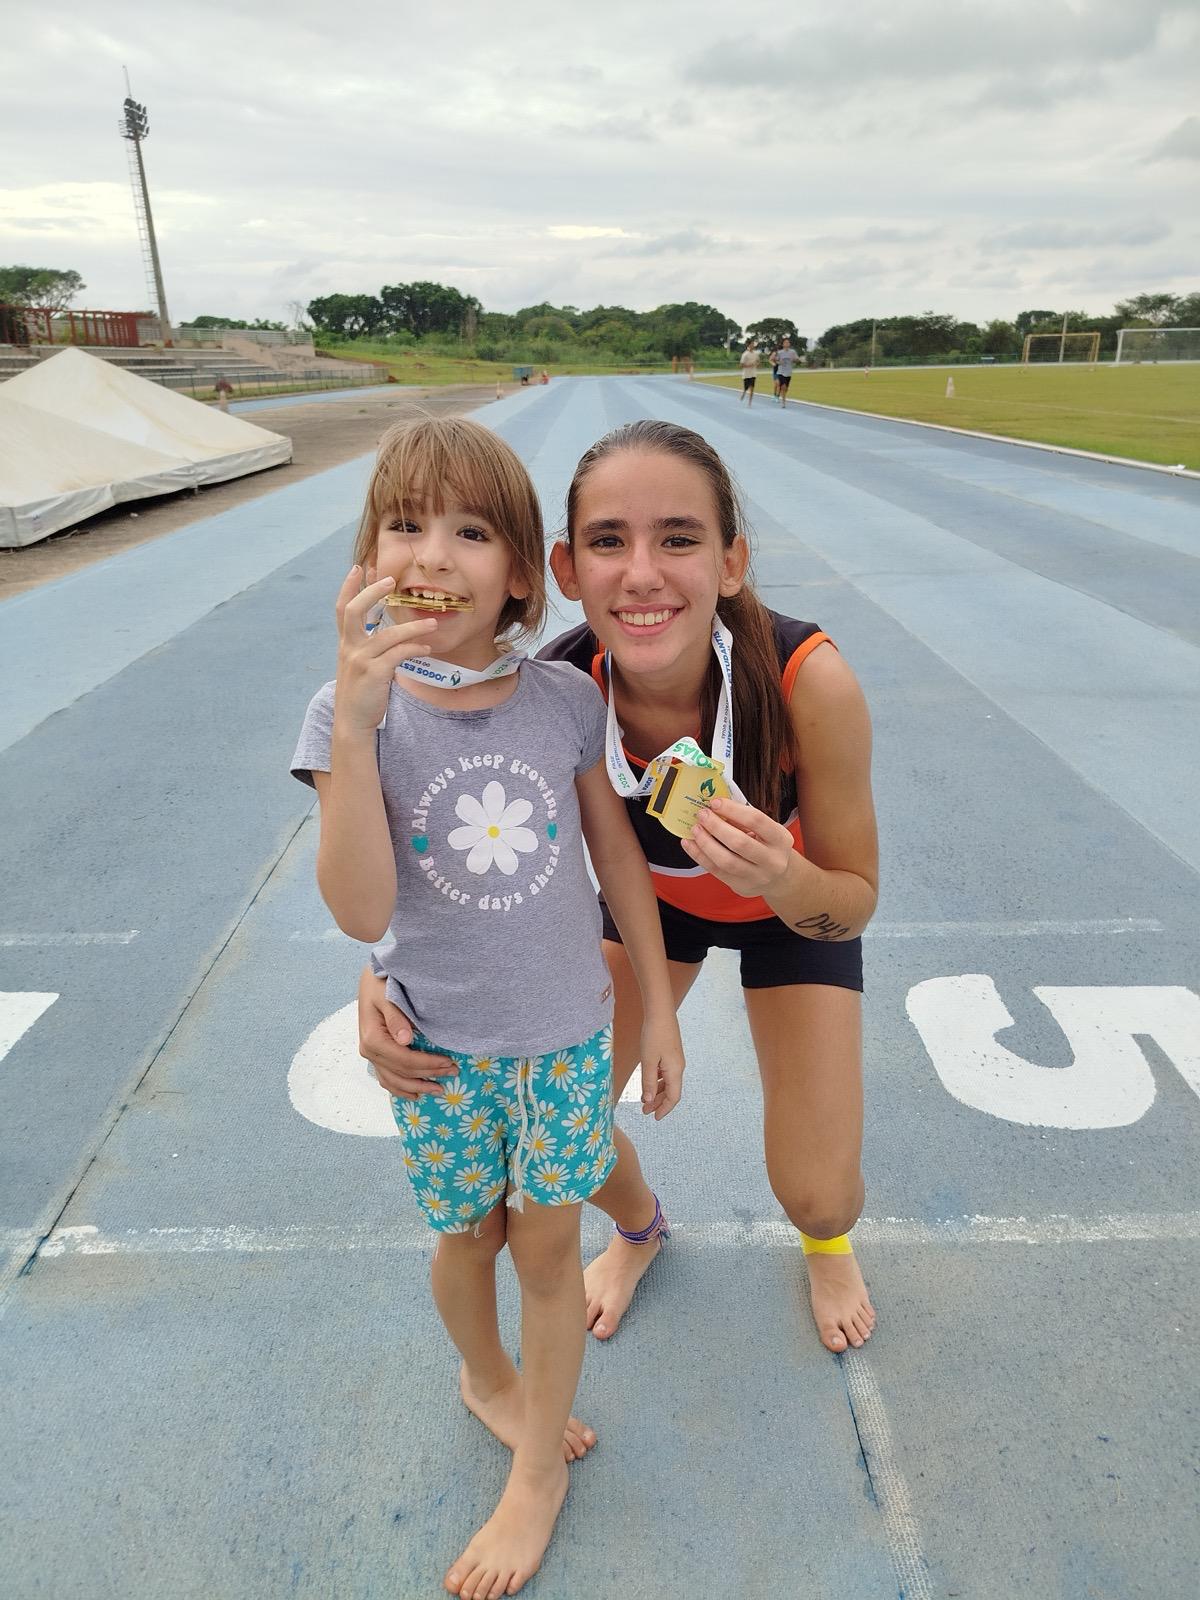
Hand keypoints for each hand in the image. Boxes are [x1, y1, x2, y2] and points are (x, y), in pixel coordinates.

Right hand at [333, 566, 439, 733]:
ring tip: (432, 622)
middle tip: (391, 579)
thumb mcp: (359, 666)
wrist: (353, 722)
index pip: (342, 608)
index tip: (358, 567)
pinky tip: (426, 649)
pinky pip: (398, 654)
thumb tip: (387, 632)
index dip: (349, 586)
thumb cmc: (362, 694)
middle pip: (354, 610)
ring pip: (387, 634)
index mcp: (345, 644)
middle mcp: (349, 648)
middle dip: (371, 591)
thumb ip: (368, 647)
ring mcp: (360, 660)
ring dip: (413, 627)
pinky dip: (414, 649)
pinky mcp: (374, 673)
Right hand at [357, 968, 455, 1099]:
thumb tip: (406, 1040)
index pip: (405, 1060)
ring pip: (394, 1081)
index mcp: (373, 1039)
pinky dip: (400, 1089)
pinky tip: (415, 1094)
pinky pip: (386, 1078)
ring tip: (438, 1090)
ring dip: (417, 1088)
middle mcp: (369, 1051)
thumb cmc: (380, 985)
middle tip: (454, 1073)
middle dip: (429, 1075)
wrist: (369, 981)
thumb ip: (396, 1018)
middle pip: (403, 1072)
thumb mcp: (387, 996)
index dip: (428, 1064)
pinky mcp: (375, 1056)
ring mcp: (370, 1056)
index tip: (450, 1063)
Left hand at [637, 1013, 684, 1119]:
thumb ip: (648, 1082)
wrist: (660, 1013)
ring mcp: (675, 1061)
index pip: (673, 1097)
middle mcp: (678, 1068)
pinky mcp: (670, 1054)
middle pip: (671, 1091)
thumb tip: (648, 1100)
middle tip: (644, 1111)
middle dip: (658, 1103)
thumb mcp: (648, 1060)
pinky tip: (647, 1083)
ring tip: (644, 1100)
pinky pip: (665, 1074)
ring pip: (667, 1083)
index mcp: (675, 1071)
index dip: (664, 1109)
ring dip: (656, 1093)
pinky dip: (656, 1082)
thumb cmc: (654, 1035)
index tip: (655, 1118)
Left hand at [680, 795, 794, 898]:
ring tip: (695, 829)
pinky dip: (699, 856)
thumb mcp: (766, 831)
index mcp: (781, 839)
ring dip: (706, 843)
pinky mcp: (740, 886)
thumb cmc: (768, 847)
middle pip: (740, 842)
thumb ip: (745, 820)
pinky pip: (716, 871)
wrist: (779, 879)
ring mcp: (757, 876)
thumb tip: (716, 807)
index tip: (715, 802)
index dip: (733, 810)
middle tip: (702, 815)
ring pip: (726, 860)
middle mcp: (772, 860)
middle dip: (716, 826)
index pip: (757, 820)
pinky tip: (689, 844)